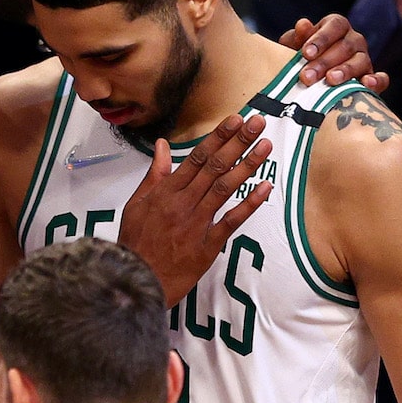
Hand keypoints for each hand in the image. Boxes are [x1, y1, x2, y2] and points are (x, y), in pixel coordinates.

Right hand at [118, 114, 272, 306]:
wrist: (136, 282)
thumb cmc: (136, 243)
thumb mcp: (136, 204)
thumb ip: (154, 174)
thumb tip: (162, 145)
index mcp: (166, 192)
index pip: (197, 157)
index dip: (218, 137)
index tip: (234, 120)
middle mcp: (184, 203)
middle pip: (215, 167)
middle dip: (238, 142)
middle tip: (256, 123)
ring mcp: (198, 223)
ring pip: (226, 188)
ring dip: (247, 165)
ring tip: (265, 145)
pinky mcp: (209, 244)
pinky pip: (232, 220)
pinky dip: (249, 203)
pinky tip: (265, 187)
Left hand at [280, 14, 388, 91]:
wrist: (311, 80)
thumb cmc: (302, 58)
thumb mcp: (295, 45)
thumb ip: (297, 36)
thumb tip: (303, 25)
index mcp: (337, 26)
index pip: (335, 25)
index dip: (321, 38)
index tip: (306, 53)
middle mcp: (354, 40)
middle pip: (345, 46)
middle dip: (324, 62)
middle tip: (307, 77)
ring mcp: (364, 58)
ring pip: (360, 61)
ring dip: (345, 71)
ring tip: (330, 80)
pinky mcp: (372, 78)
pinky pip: (380, 78)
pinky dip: (376, 81)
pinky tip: (366, 84)